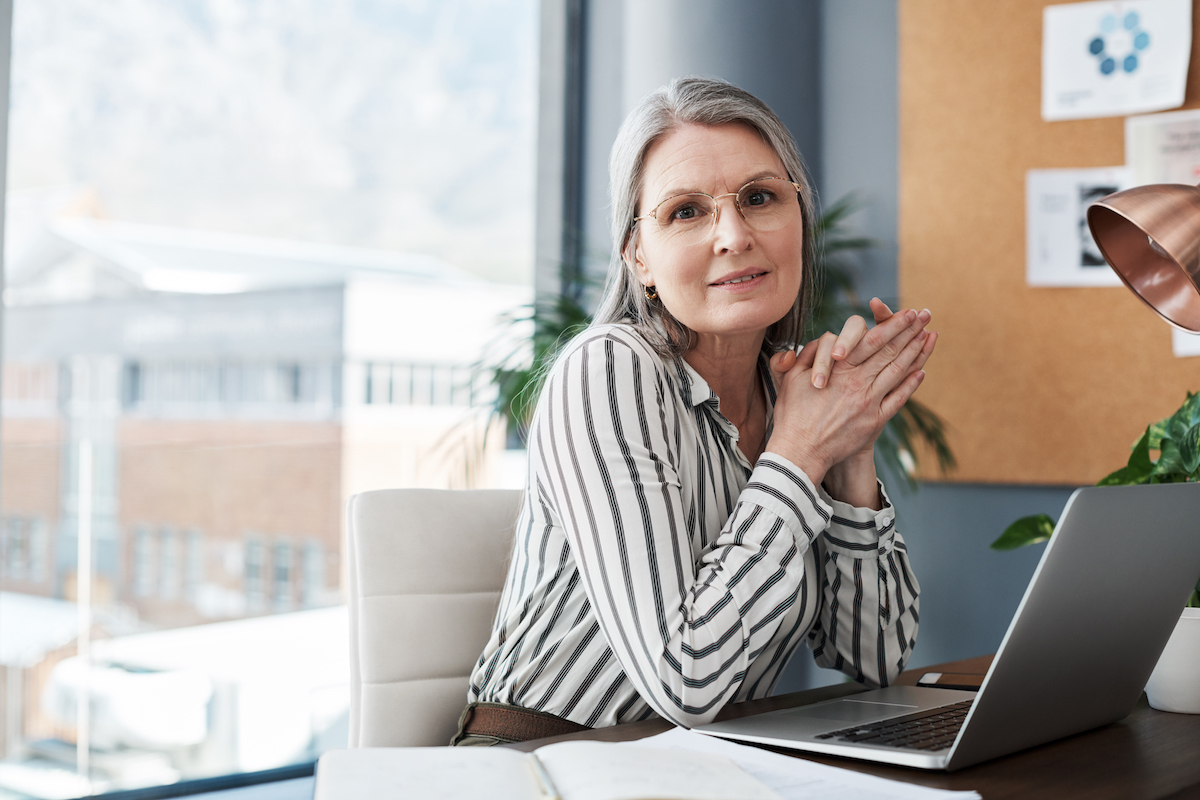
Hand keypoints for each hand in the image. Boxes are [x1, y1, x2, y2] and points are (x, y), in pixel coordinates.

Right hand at [766, 304, 935, 486]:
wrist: (800, 450)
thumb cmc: (792, 415)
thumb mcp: (792, 379)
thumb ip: (808, 355)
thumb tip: (822, 339)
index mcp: (839, 369)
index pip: (872, 340)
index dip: (892, 325)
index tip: (907, 313)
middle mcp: (857, 382)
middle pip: (890, 351)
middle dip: (910, 331)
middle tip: (925, 315)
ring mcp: (869, 402)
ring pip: (897, 371)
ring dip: (915, 352)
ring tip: (928, 337)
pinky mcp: (875, 421)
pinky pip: (898, 399)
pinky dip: (911, 384)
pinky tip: (920, 372)